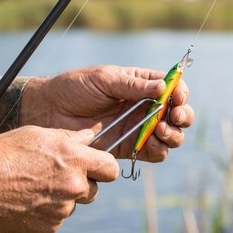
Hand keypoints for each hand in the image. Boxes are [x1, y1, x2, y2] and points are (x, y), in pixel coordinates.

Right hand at [0, 126, 118, 232]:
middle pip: (94, 189)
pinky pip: (59, 217)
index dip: (106, 167)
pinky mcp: (50, 226)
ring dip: (64, 197)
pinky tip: (32, 199)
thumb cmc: (5, 155)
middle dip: (82, 183)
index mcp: (75, 160)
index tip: (98, 167)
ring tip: (39, 186)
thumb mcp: (39, 135)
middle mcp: (74, 186)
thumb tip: (89, 136)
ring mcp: (62, 209)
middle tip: (60, 176)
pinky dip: (50, 211)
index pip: (111, 168)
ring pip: (75, 203)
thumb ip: (70, 137)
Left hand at [20, 65, 193, 161]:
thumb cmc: (76, 87)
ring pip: (170, 135)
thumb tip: (163, 87)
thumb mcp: (105, 78)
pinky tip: (151, 143)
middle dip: (182, 115)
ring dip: (173, 134)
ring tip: (160, 129)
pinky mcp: (129, 147)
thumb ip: (133, 85)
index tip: (177, 98)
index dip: (180, 93)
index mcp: (141, 85)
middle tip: (173, 115)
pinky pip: (153, 153)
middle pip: (176, 114)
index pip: (172, 88)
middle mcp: (144, 107)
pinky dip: (159, 150)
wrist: (49, 111)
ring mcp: (138, 128)